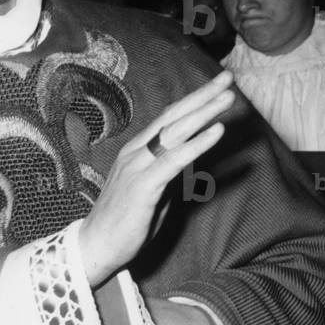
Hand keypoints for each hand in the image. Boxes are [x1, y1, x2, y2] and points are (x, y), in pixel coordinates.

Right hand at [80, 71, 234, 285]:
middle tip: (227, 78)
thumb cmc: (125, 222)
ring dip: (204, 113)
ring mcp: (137, 166)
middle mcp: (135, 152)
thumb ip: (168, 172)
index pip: (167, 119)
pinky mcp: (144, 185)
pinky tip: (218, 131)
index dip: (192, 100)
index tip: (216, 86)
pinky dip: (198, 143)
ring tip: (228, 98)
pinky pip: (175, 159)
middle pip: (173, 117)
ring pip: (175, 132)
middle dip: (202, 96)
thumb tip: (189, 161)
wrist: (96, 245)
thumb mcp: (152, 190)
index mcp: (135, 151)